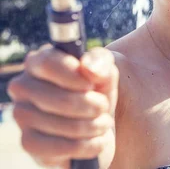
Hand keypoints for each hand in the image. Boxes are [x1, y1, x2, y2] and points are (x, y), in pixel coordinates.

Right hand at [7, 45, 117, 168]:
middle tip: (103, 106)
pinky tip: (96, 140)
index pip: (47, 62)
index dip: (73, 74)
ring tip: (103, 122)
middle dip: (92, 105)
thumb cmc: (97, 90)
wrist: (97, 122)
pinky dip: (87, 145)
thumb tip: (89, 68)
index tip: (91, 84)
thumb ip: (100, 62)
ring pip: (63, 125)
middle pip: (58, 98)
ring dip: (94, 126)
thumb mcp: (105, 71)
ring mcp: (22, 116)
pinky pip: (60, 147)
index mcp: (39, 62)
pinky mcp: (29, 143)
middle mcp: (24, 87)